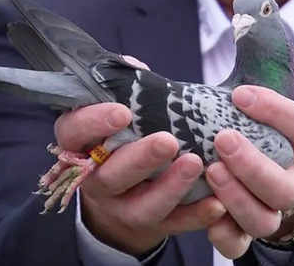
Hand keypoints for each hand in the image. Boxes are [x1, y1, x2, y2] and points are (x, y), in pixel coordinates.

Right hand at [55, 102, 225, 255]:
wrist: (121, 193)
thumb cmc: (122, 140)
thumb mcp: (116, 114)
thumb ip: (126, 91)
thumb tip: (136, 68)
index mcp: (82, 147)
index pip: (74, 133)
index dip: (94, 123)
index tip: (123, 112)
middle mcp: (97, 180)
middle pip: (110, 175)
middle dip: (139, 159)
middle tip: (168, 141)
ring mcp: (122, 207)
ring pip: (142, 206)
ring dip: (170, 187)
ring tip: (197, 163)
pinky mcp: (149, 225)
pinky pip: (172, 225)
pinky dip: (195, 215)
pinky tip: (218, 203)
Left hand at [205, 83, 293, 258]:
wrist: (274, 159)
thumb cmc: (283, 128)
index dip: (275, 111)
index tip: (240, 95)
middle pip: (283, 188)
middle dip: (252, 165)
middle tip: (223, 139)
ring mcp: (272, 211)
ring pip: (261, 220)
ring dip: (235, 197)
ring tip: (211, 169)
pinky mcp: (245, 227)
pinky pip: (238, 243)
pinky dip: (224, 233)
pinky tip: (208, 209)